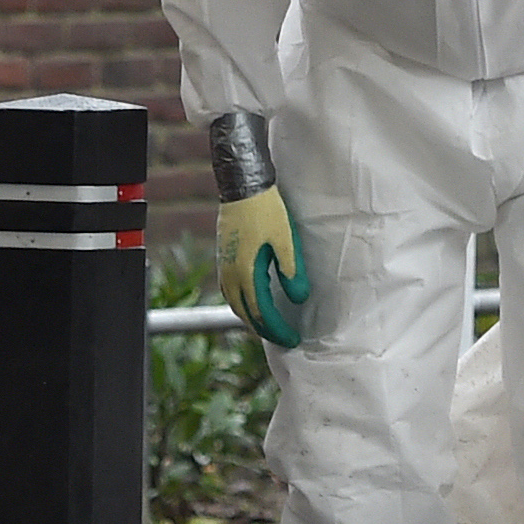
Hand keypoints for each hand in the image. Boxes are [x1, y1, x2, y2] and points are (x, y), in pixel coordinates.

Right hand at [216, 184, 309, 348]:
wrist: (242, 185)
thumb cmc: (267, 210)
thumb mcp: (286, 239)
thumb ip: (292, 271)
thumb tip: (300, 299)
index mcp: (246, 272)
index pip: (262, 313)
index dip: (278, 330)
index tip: (294, 339)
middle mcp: (230, 273)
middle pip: (246, 313)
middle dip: (265, 330)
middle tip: (285, 338)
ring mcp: (223, 265)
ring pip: (235, 303)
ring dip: (251, 318)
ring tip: (269, 326)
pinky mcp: (223, 257)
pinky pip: (229, 291)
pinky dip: (241, 304)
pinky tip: (252, 302)